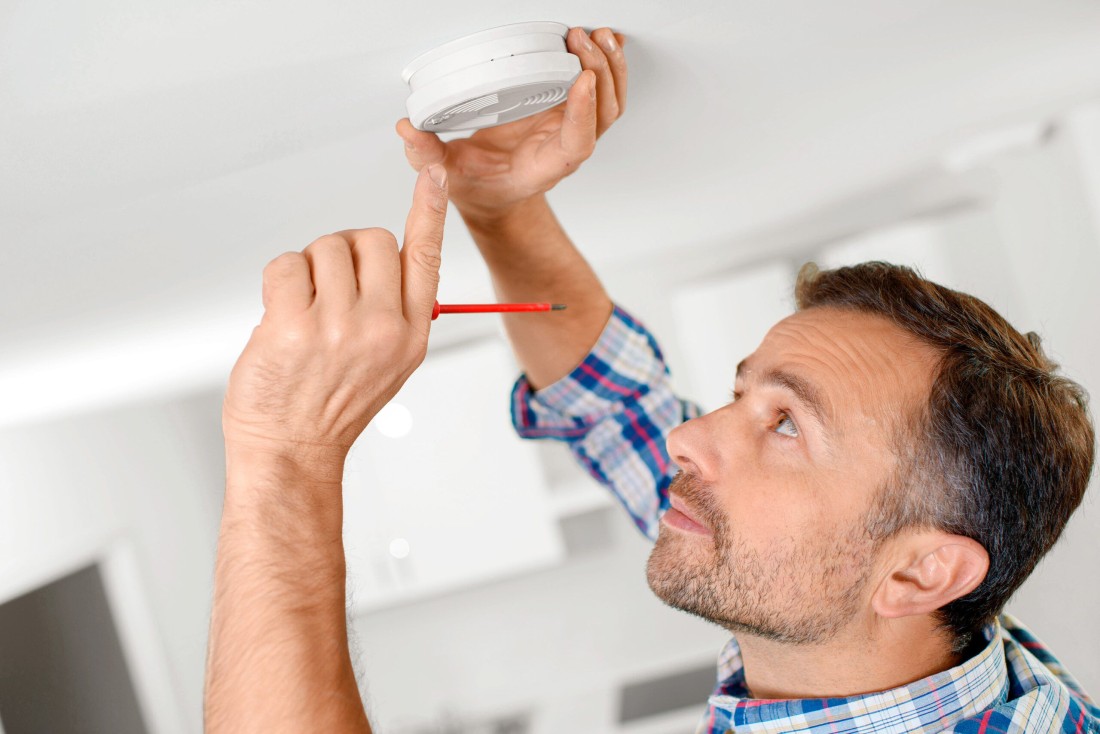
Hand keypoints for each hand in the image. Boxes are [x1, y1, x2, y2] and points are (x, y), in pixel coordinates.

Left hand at [221, 164, 448, 470]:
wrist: (291, 450)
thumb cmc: (332, 406)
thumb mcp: (389, 364)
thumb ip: (395, 312)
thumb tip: (383, 259)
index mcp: (409, 333)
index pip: (425, 257)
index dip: (428, 210)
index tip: (433, 174)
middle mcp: (382, 327)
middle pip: (368, 238)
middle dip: (342, 252)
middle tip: (326, 292)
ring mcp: (339, 326)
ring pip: (324, 248)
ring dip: (306, 271)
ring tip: (302, 314)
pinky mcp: (294, 325)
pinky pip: (286, 265)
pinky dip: (277, 283)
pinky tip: (280, 316)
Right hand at [395, 26, 626, 220]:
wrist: (495, 195)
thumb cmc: (480, 187)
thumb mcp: (448, 176)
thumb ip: (427, 155)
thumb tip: (408, 129)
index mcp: (542, 167)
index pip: (576, 143)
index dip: (583, 113)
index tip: (581, 80)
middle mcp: (563, 149)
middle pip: (602, 115)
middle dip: (599, 74)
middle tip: (580, 40)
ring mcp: (570, 130)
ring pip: (608, 102)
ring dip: (609, 67)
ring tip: (595, 36)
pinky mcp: (569, 113)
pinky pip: (599, 92)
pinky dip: (607, 65)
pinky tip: (603, 42)